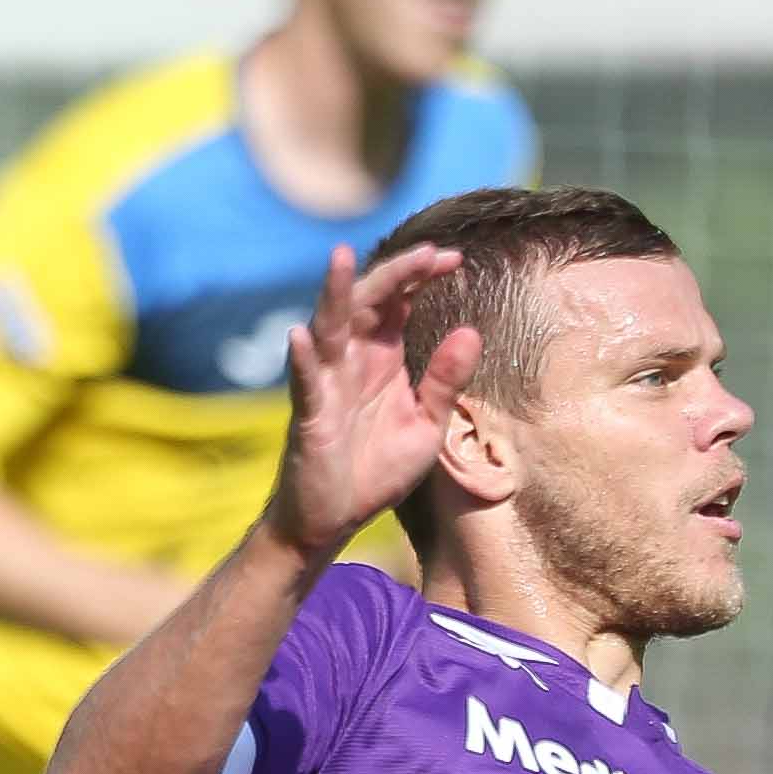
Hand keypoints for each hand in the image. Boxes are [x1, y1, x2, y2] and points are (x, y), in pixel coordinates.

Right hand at [263, 242, 474, 558]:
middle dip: (394, 274)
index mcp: (382, 358)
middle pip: (367, 302)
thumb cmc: (376, 470)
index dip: (420, 276)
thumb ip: (445, 381)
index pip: (398, 301)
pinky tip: (302, 337)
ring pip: (327, 328)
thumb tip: (471, 332)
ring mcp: (326, 385)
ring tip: (340, 258)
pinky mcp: (309, 417)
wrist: (334, 520)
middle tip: (428, 253)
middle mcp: (351, 361)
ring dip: (333, 294)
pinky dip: (301, 360)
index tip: (453, 258)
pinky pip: (303, 384)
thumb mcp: (426, 425)